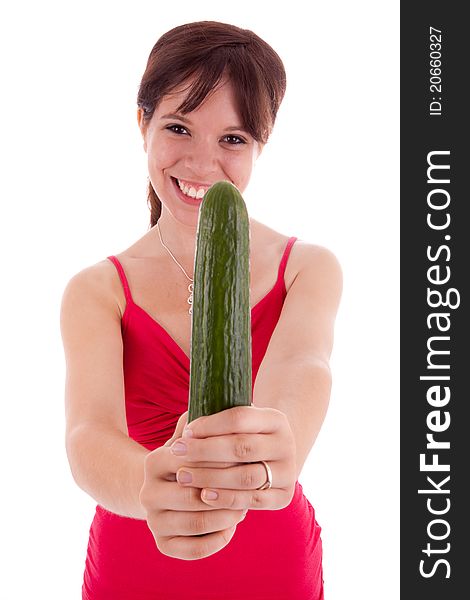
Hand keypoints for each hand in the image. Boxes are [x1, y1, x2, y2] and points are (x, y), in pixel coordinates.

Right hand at [139, 411, 247, 560]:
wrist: (162, 488)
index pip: (194, 461)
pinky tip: (232, 526)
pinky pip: (194, 548)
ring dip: (227, 515)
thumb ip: (204, 419)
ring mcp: (152, 519)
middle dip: (228, 491)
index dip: (224, 461)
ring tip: (246, 505)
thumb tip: (221, 401)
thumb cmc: (189, 456)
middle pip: (195, 494)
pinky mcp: (161, 544)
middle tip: (252, 486)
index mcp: (154, 460)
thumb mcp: (192, 435)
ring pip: (197, 522)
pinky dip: (218, 539)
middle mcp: (146, 491)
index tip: (248, 458)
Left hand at [172, 405, 296, 510]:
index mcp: (276, 419)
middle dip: (204, 450)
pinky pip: (253, 500)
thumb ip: (218, 421)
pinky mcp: (284, 497)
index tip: (185, 431)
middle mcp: (287, 444)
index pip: (240, 418)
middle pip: (241, 447)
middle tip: (176, 452)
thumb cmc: (246, 436)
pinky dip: (226, 499)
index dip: (210, 425)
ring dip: (210, 477)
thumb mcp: (240, 423)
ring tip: (183, 476)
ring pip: (245, 476)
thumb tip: (186, 428)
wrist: (275, 458)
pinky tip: (204, 496)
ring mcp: (288, 472)